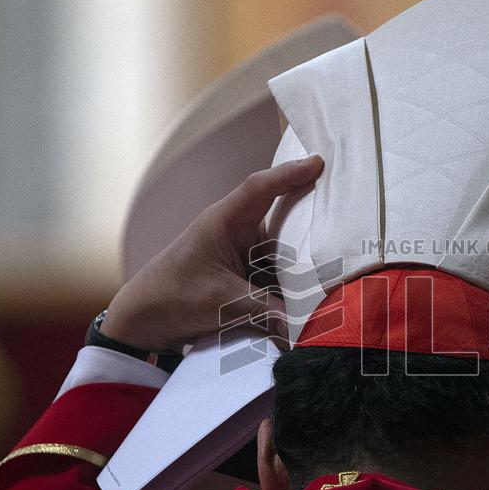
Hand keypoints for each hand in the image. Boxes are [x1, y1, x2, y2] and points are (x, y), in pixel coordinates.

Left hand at [100, 156, 323, 351]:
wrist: (142, 321)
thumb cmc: (172, 298)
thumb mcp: (223, 303)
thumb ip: (266, 311)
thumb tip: (304, 326)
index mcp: (223, 222)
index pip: (259, 188)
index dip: (289, 174)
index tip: (318, 163)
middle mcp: (235, 231)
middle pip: (281, 217)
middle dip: (311, 216)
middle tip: (346, 213)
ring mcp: (240, 253)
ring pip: (282, 248)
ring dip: (303, 258)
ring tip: (338, 258)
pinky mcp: (243, 275)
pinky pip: (275, 271)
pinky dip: (291, 280)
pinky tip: (312, 290)